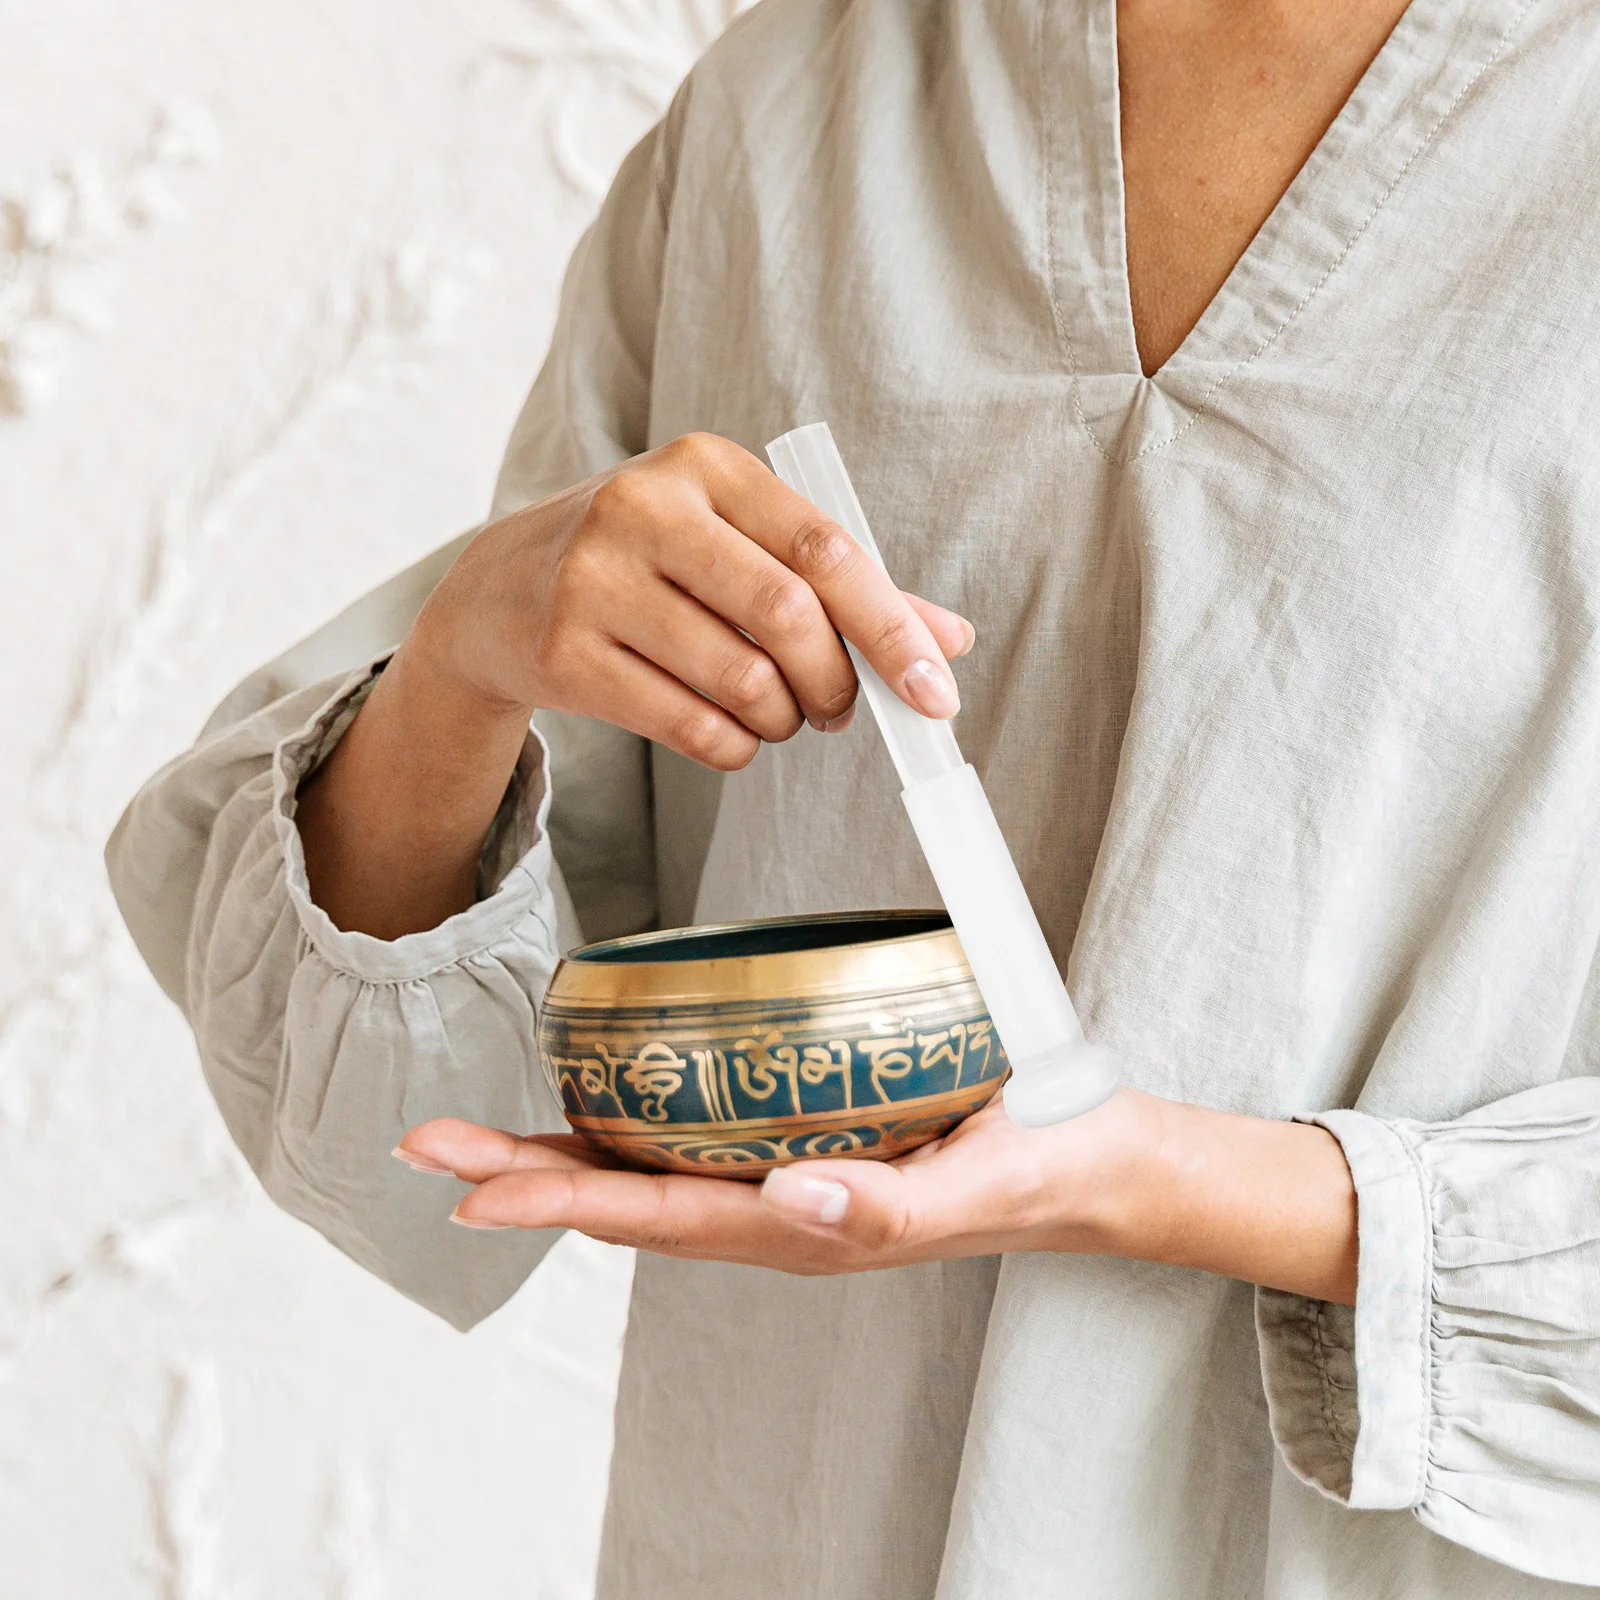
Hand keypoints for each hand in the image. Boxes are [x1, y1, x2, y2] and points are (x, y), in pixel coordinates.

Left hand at [395, 1088, 1358, 1302]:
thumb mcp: (974, 1182)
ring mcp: (786, 1181)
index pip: (660, 1213)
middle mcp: (778, 1209)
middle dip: (528, 1173)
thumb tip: (793, 1193)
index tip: (477, 1183)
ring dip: (564, 1152)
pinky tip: (605, 1101)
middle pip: (629, 1195)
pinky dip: (633, 1127)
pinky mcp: (805, 1143)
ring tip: (485, 1134)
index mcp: (808, 1225)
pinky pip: (699, 1144)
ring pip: (653, 1172)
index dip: (562, 1195)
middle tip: (432, 1146)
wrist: (1083, 1160)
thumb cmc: (1033, 1166)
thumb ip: (889, 1200)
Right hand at [413, 431, 972, 770]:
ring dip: (784, 720)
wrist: (497, 589)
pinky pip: (691, 727)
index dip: (890, 627)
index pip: (824, 549)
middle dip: (836, 682)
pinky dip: (735, 747)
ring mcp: (594, 581)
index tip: (933, 690)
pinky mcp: (564, 653)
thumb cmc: (647, 561)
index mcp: (704, 466)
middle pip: (787, 616)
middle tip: (839, 708)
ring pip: (742, 681)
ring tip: (778, 715)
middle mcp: (643, 509)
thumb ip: (840, 584)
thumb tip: (948, 638)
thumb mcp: (734, 543)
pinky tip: (732, 733)